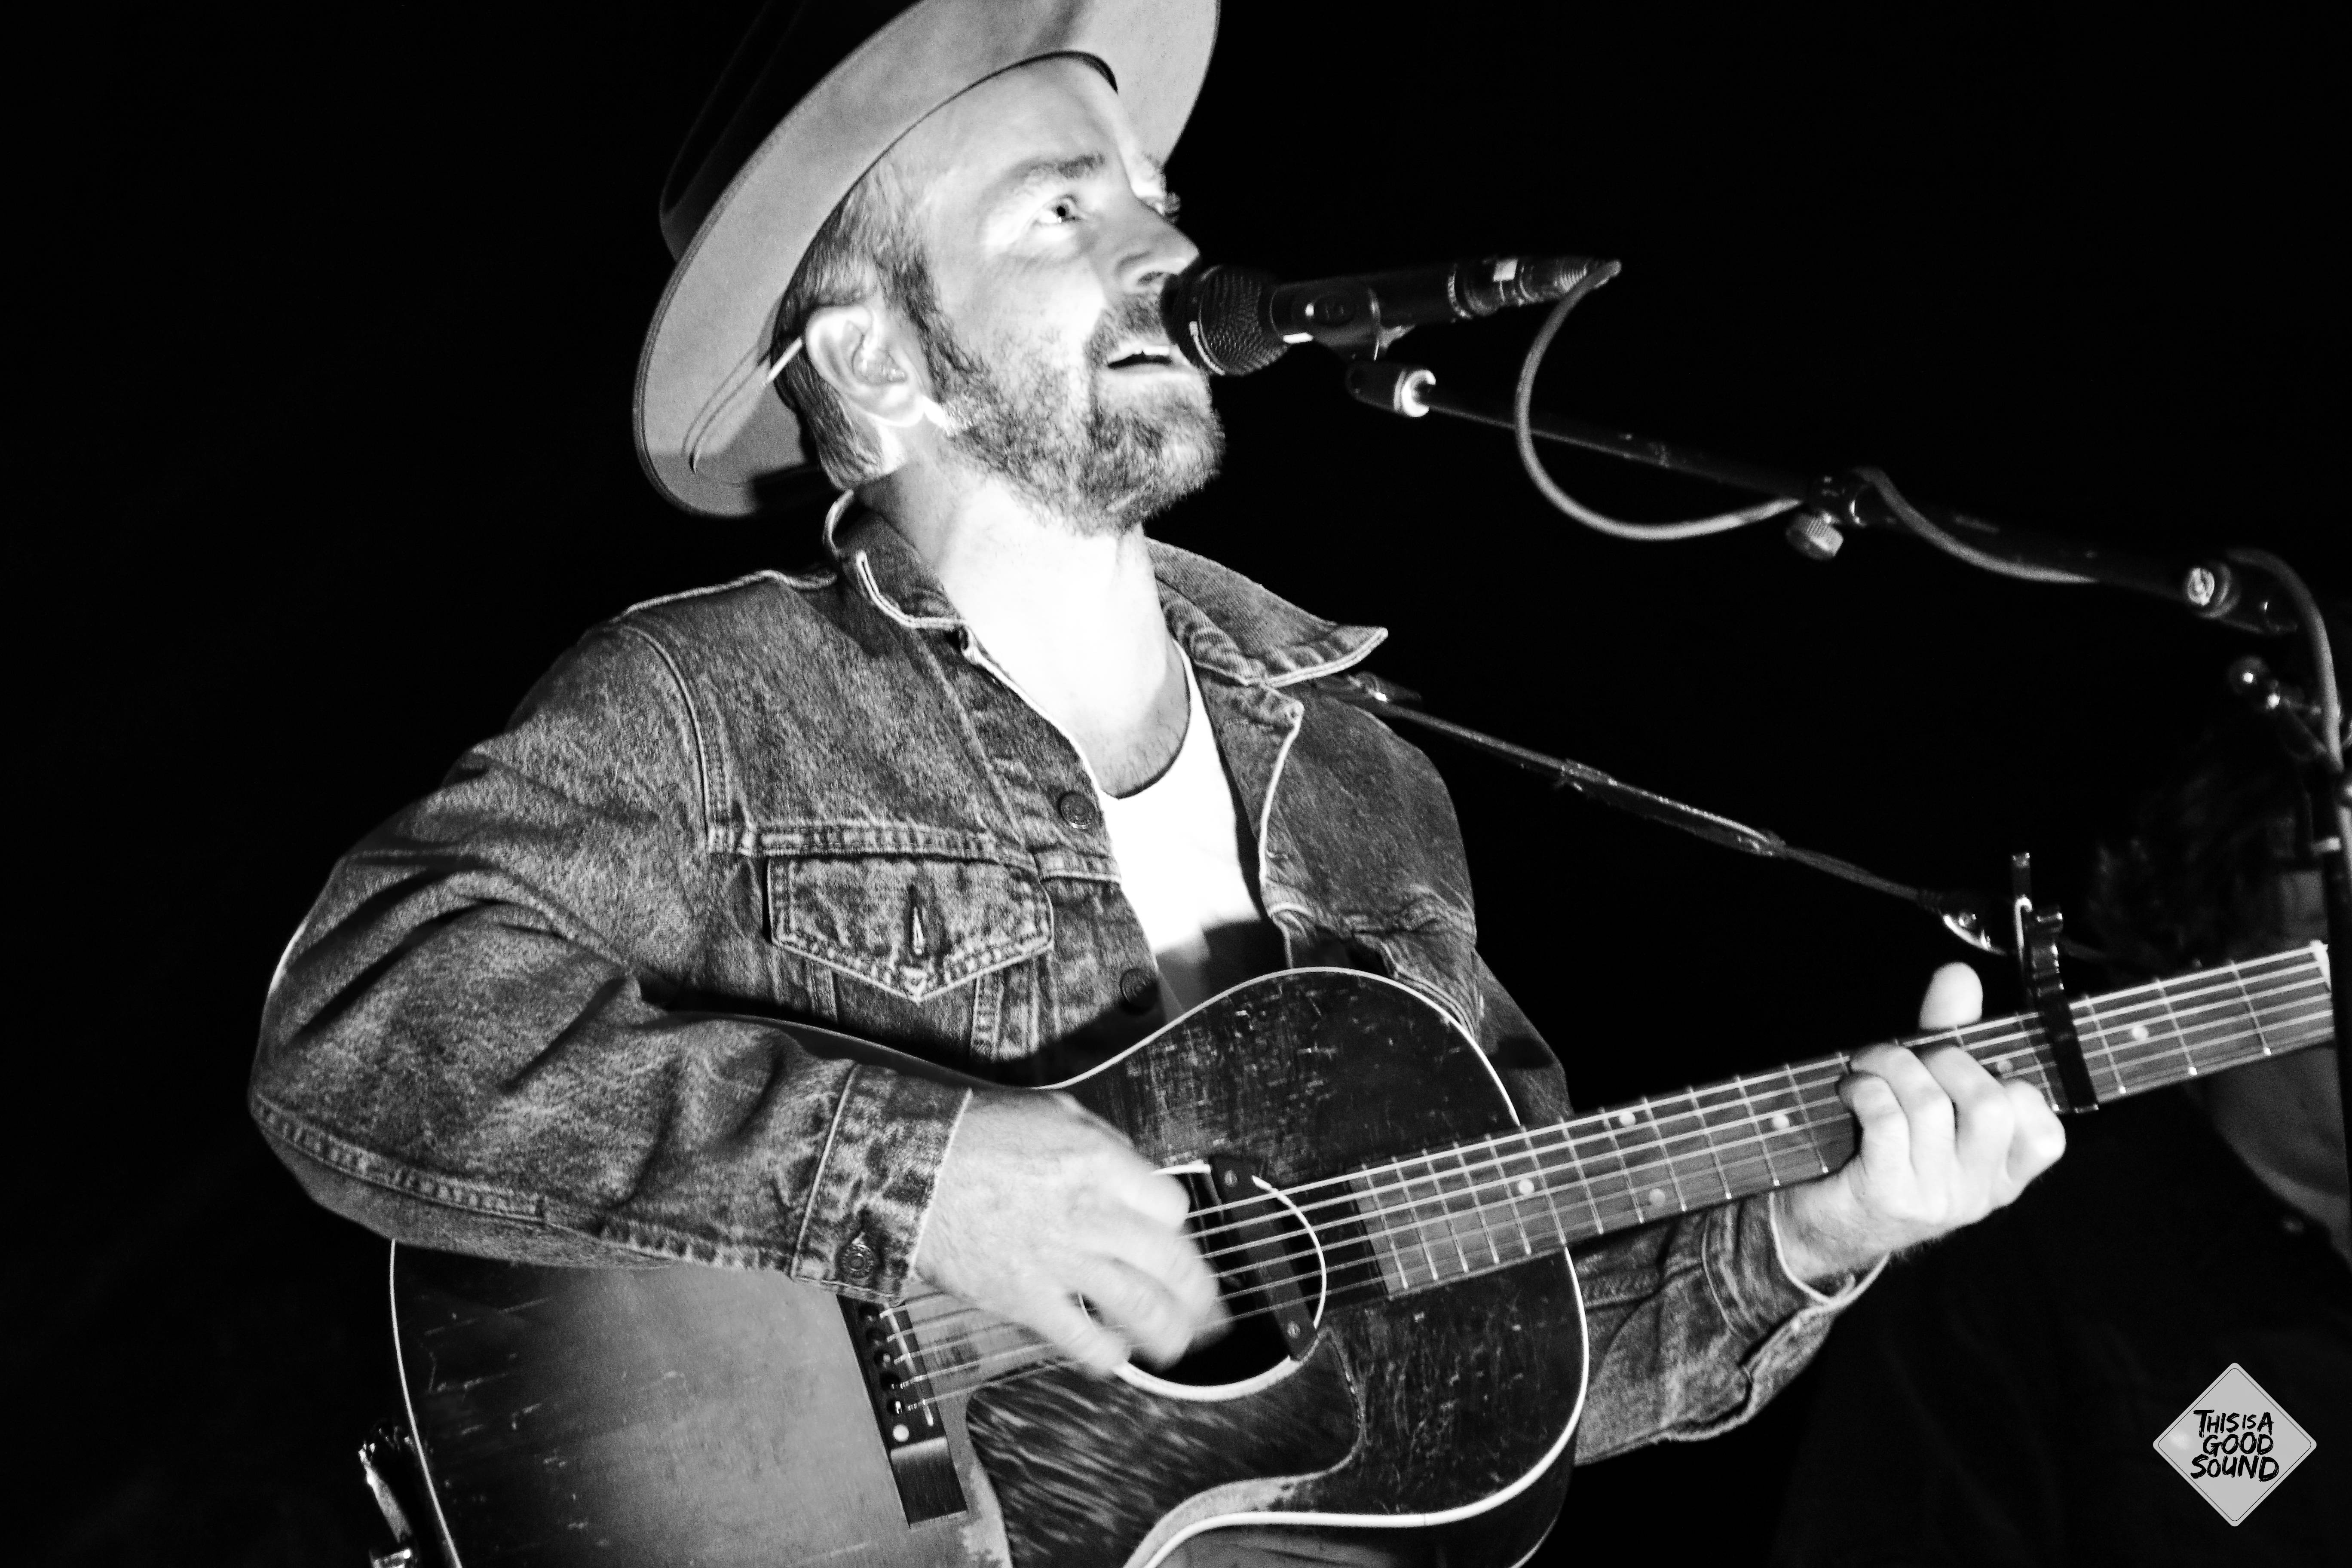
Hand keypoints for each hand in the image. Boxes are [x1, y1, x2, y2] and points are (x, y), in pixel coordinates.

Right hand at [913, 1091, 1225, 1373]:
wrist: (910, 1166)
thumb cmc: (976, 1132)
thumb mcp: (1055, 1112)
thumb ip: (1105, 1143)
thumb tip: (1137, 1173)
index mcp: (1101, 1164)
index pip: (1172, 1207)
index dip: (1176, 1225)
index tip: (1169, 1237)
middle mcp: (1090, 1214)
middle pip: (1171, 1262)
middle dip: (1198, 1292)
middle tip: (1206, 1308)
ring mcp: (1059, 1260)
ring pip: (1140, 1307)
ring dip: (1169, 1333)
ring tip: (1178, 1345)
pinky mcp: (1025, 1298)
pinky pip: (1081, 1339)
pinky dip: (1107, 1355)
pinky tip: (1116, 1357)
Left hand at [1778, 962, 2066, 1282]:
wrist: (1826, 1220)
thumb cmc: (1885, 1147)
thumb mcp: (1927, 1093)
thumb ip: (1950, 1036)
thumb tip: (1960, 974)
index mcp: (2005, 1174)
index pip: (2047, 1132)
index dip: (2015, 1088)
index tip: (1971, 1070)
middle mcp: (1980, 1193)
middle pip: (1992, 1106)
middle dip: (1946, 1060)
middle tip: (1910, 1057)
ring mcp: (1937, 1199)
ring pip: (1931, 1105)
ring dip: (1891, 1065)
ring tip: (1868, 1064)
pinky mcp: (1890, 1195)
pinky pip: (1887, 1121)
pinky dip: (1865, 1089)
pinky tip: (1851, 1090)